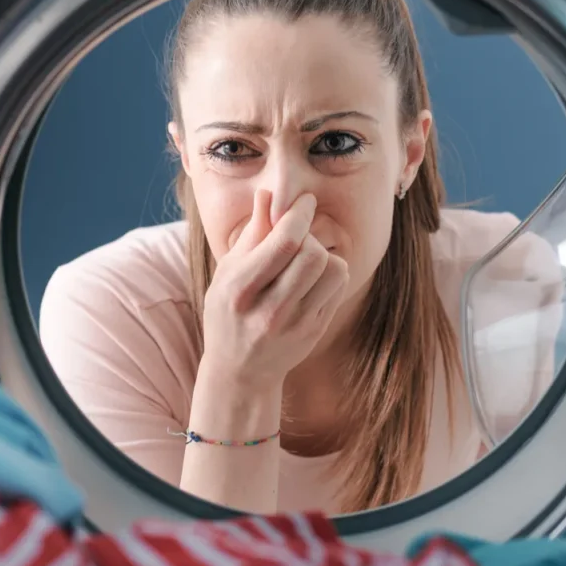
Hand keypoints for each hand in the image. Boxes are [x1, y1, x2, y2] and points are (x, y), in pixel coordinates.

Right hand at [200, 189, 349, 388]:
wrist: (240, 371)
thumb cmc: (228, 311)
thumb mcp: (228, 272)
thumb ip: (251, 233)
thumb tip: (268, 194)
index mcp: (240, 289)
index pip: (284, 241)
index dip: (299, 213)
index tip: (305, 201)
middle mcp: (269, 310)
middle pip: (312, 254)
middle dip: (309, 236)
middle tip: (297, 238)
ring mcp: (295, 324)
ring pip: (333, 269)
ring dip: (322, 255)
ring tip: (303, 261)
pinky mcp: (315, 331)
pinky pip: (338, 286)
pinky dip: (328, 273)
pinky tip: (309, 280)